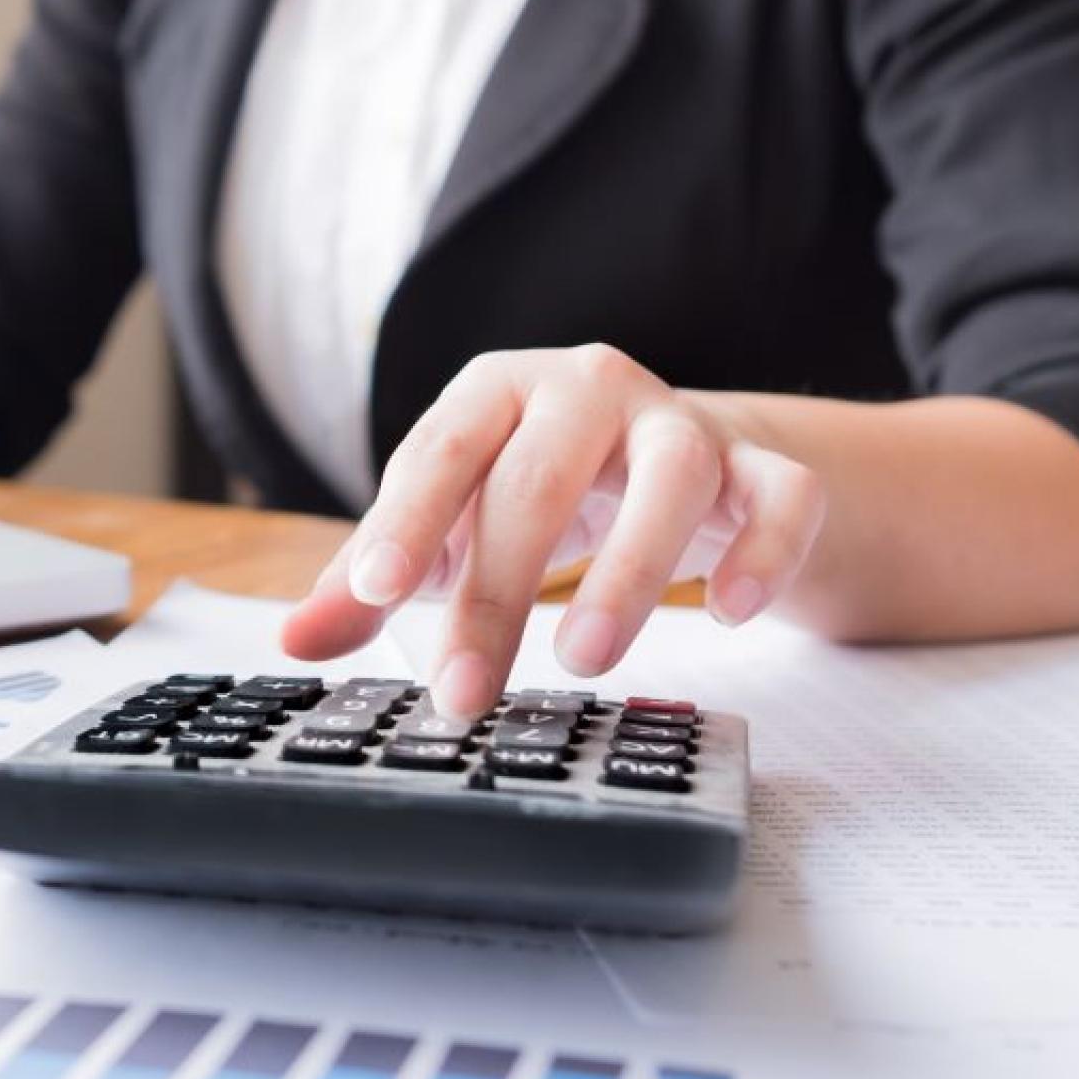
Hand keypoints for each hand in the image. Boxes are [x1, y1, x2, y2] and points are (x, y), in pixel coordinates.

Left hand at [280, 345, 825, 718]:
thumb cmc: (537, 490)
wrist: (678, 462)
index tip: (375, 594)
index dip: (406, 520)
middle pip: (540, 476)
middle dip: (498, 590)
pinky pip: (781, 496)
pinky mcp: (763, 467)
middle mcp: (589, 387)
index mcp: (497, 391)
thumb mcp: (452, 524)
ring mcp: (683, 423)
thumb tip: (297, 641)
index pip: (442, 450)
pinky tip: (729, 614)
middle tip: (465, 692)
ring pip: (671, 475)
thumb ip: (373, 578)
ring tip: (583, 658)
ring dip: (629, 571)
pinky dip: (763, 550)